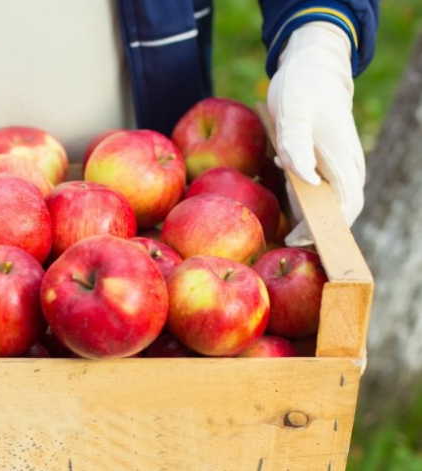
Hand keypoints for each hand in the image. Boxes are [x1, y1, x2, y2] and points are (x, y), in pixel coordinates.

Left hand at [267, 22, 363, 246]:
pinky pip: (314, 194)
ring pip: (325, 206)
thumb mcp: (294, 112)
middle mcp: (344, 169)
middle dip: (314, 234)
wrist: (312, 68)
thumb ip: (297, 145)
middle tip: (285, 245)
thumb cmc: (303, 88)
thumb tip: (308, 181)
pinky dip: (299, 205)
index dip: (322, 228)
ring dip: (306, 222)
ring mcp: (334, 169)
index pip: (344, 208)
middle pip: (336, 214)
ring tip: (281, 236)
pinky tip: (281, 205)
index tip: (296, 239)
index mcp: (343, 160)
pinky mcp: (321, 167)